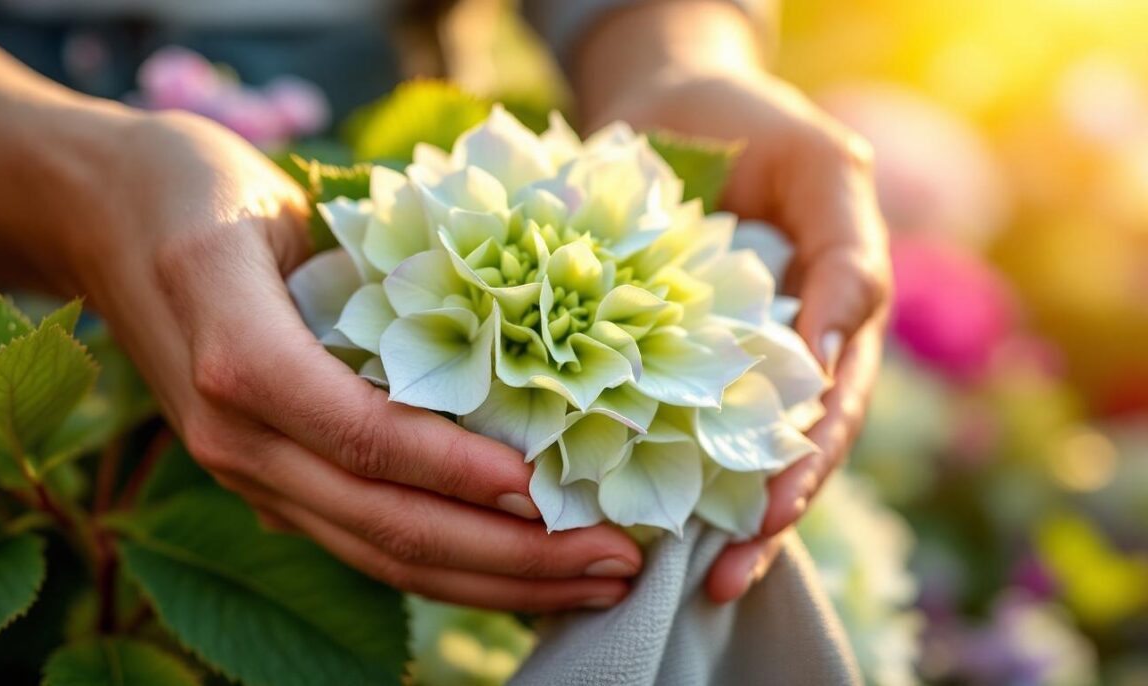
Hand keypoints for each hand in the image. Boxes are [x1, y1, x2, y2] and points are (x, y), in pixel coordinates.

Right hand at [70, 110, 641, 610]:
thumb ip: (365, 278)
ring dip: (496, 581)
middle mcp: (238, 438)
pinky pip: (363, 542)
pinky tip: (521, 571)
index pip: (365, 437)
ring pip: (381, 554)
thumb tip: (501, 343)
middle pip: (385, 524)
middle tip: (618, 562)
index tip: (555, 492)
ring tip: (593, 582)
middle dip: (513, 557)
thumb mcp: (276, 203)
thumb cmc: (196, 190)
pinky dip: (449, 567)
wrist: (101, 216)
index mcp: (240, 361)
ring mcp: (249, 473)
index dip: (458, 471)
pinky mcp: (266, 483)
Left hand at [588, 70, 890, 601]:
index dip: (805, 466)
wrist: (674, 109)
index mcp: (831, 324)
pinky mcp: (657, 356)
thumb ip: (847, 255)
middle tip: (723, 576)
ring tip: (683, 580)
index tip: (767, 511)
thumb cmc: (757, 131)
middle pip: (779, 454)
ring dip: (708, 518)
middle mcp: (779, 356)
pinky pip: (657, 419)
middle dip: (759, 519)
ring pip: (721, 453)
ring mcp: (719, 363)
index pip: (829, 412)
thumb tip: (825, 355)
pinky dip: (647, 467)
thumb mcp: (824, 170)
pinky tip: (622, 516)